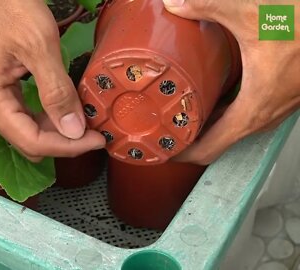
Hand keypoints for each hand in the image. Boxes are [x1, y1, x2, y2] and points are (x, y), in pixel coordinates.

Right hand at [0, 0, 104, 161]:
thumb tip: (74, 131)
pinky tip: (64, 109)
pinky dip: (46, 116)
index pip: (31, 141)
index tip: (97, 140)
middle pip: (27, 141)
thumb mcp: (39, 47)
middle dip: (62, 142)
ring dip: (55, 131)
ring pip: (26, 130)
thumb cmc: (11, 7)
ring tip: (84, 122)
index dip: (67, 147)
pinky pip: (23, 114)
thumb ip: (57, 91)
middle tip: (94, 132)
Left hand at [163, 0, 299, 164]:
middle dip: (189, 138)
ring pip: (235, 126)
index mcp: (252, 109)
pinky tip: (213, 93)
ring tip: (181, 113)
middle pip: (219, 141)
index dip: (183, 155)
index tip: (163, 154)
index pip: (210, 149)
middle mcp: (265, 114)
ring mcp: (276, 106)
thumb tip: (173, 4)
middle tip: (163, 129)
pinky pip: (248, 112)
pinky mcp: (283, 94)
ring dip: (208, 124)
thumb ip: (207, 7)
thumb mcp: (250, 14)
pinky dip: (226, 110)